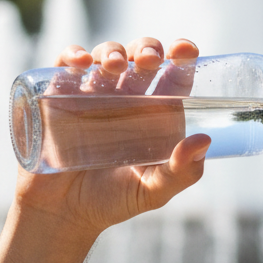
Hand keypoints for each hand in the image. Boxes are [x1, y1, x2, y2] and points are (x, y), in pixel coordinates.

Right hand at [14, 37, 209, 236]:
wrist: (64, 215)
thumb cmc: (114, 201)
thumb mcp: (154, 191)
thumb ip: (182, 172)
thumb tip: (203, 141)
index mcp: (155, 112)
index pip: (173, 75)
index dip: (182, 56)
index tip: (186, 50)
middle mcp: (127, 97)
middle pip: (141, 58)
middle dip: (148, 48)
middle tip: (150, 59)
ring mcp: (93, 94)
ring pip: (106, 55)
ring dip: (113, 50)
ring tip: (116, 65)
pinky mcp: (59, 97)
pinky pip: (65, 65)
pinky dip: (73, 55)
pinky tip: (81, 62)